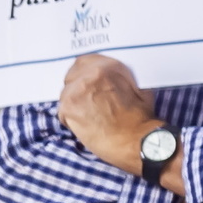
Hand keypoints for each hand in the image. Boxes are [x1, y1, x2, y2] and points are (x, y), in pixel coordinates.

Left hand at [58, 54, 157, 174]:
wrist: (136, 140)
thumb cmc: (140, 119)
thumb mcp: (137, 88)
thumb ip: (120, 79)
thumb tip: (111, 79)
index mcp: (108, 67)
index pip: (83, 62)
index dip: (82, 73)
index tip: (83, 82)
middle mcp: (91, 74)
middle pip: (71, 77)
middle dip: (75, 88)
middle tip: (84, 103)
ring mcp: (77, 90)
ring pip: (65, 94)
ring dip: (72, 105)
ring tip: (87, 118)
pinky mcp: (69, 107)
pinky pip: (62, 112)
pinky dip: (69, 120)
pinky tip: (84, 127)